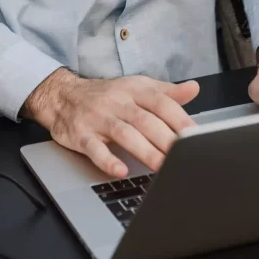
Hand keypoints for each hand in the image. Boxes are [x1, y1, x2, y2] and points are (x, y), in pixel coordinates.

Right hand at [22, 67, 199, 178]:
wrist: (63, 96)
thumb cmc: (106, 95)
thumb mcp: (136, 87)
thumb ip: (166, 92)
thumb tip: (194, 88)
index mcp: (133, 90)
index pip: (160, 102)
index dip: (179, 118)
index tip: (195, 135)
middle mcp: (117, 102)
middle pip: (145, 120)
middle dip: (166, 139)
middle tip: (184, 157)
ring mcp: (98, 118)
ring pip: (124, 134)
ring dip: (145, 151)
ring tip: (162, 167)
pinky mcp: (81, 134)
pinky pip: (94, 148)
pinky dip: (107, 160)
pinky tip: (121, 171)